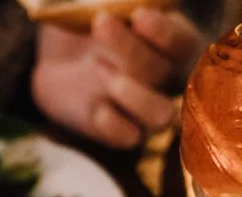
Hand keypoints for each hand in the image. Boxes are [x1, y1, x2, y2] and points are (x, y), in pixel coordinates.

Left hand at [31, 8, 204, 149]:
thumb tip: (124, 0)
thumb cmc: (87, 21)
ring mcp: (143, 108)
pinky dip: (113, 124)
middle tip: (101, 24)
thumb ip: (117, 2)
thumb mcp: (95, 3)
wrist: (57, 56)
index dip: (165, 32)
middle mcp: (164, 77)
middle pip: (162, 72)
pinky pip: (130, 138)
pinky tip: (96, 107)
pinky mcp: (120, 132)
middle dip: (130, 49)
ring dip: (133, 94)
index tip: (138, 16)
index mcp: (170, 40)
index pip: (184, 42)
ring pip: (161, 115)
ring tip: (99, 69)